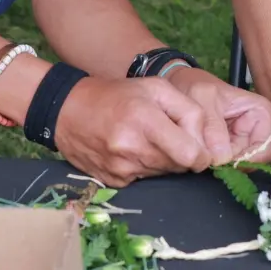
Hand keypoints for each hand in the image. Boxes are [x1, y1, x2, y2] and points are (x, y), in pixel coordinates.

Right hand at [52, 76, 214, 186]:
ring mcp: (121, 169)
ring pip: (163, 173)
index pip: (191, 155)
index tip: (197, 146)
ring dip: (164, 160)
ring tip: (148, 139)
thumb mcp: (156, 87)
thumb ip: (188, 110)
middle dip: (183, 155)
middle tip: (170, 136)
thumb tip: (203, 143)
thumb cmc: (117, 95)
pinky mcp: (114, 182)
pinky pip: (145, 179)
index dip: (201, 154)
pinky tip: (133, 150)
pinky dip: (146, 167)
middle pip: (179, 166)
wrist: (67, 111)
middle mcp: (132, 149)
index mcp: (145, 120)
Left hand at [165, 66, 270, 165]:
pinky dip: (211, 162)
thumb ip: (212, 126)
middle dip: (227, 163)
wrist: (181, 85)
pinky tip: (200, 150)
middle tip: (204, 153)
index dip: (242, 160)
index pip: (264, 150)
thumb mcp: (202, 98)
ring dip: (217, 163)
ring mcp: (244, 141)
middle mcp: (258, 130)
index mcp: (262, 113)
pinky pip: (225, 165)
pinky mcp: (229, 149)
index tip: (218, 158)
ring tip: (200, 147)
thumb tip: (222, 157)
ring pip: (237, 166)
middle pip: (251, 162)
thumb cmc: (195, 85)